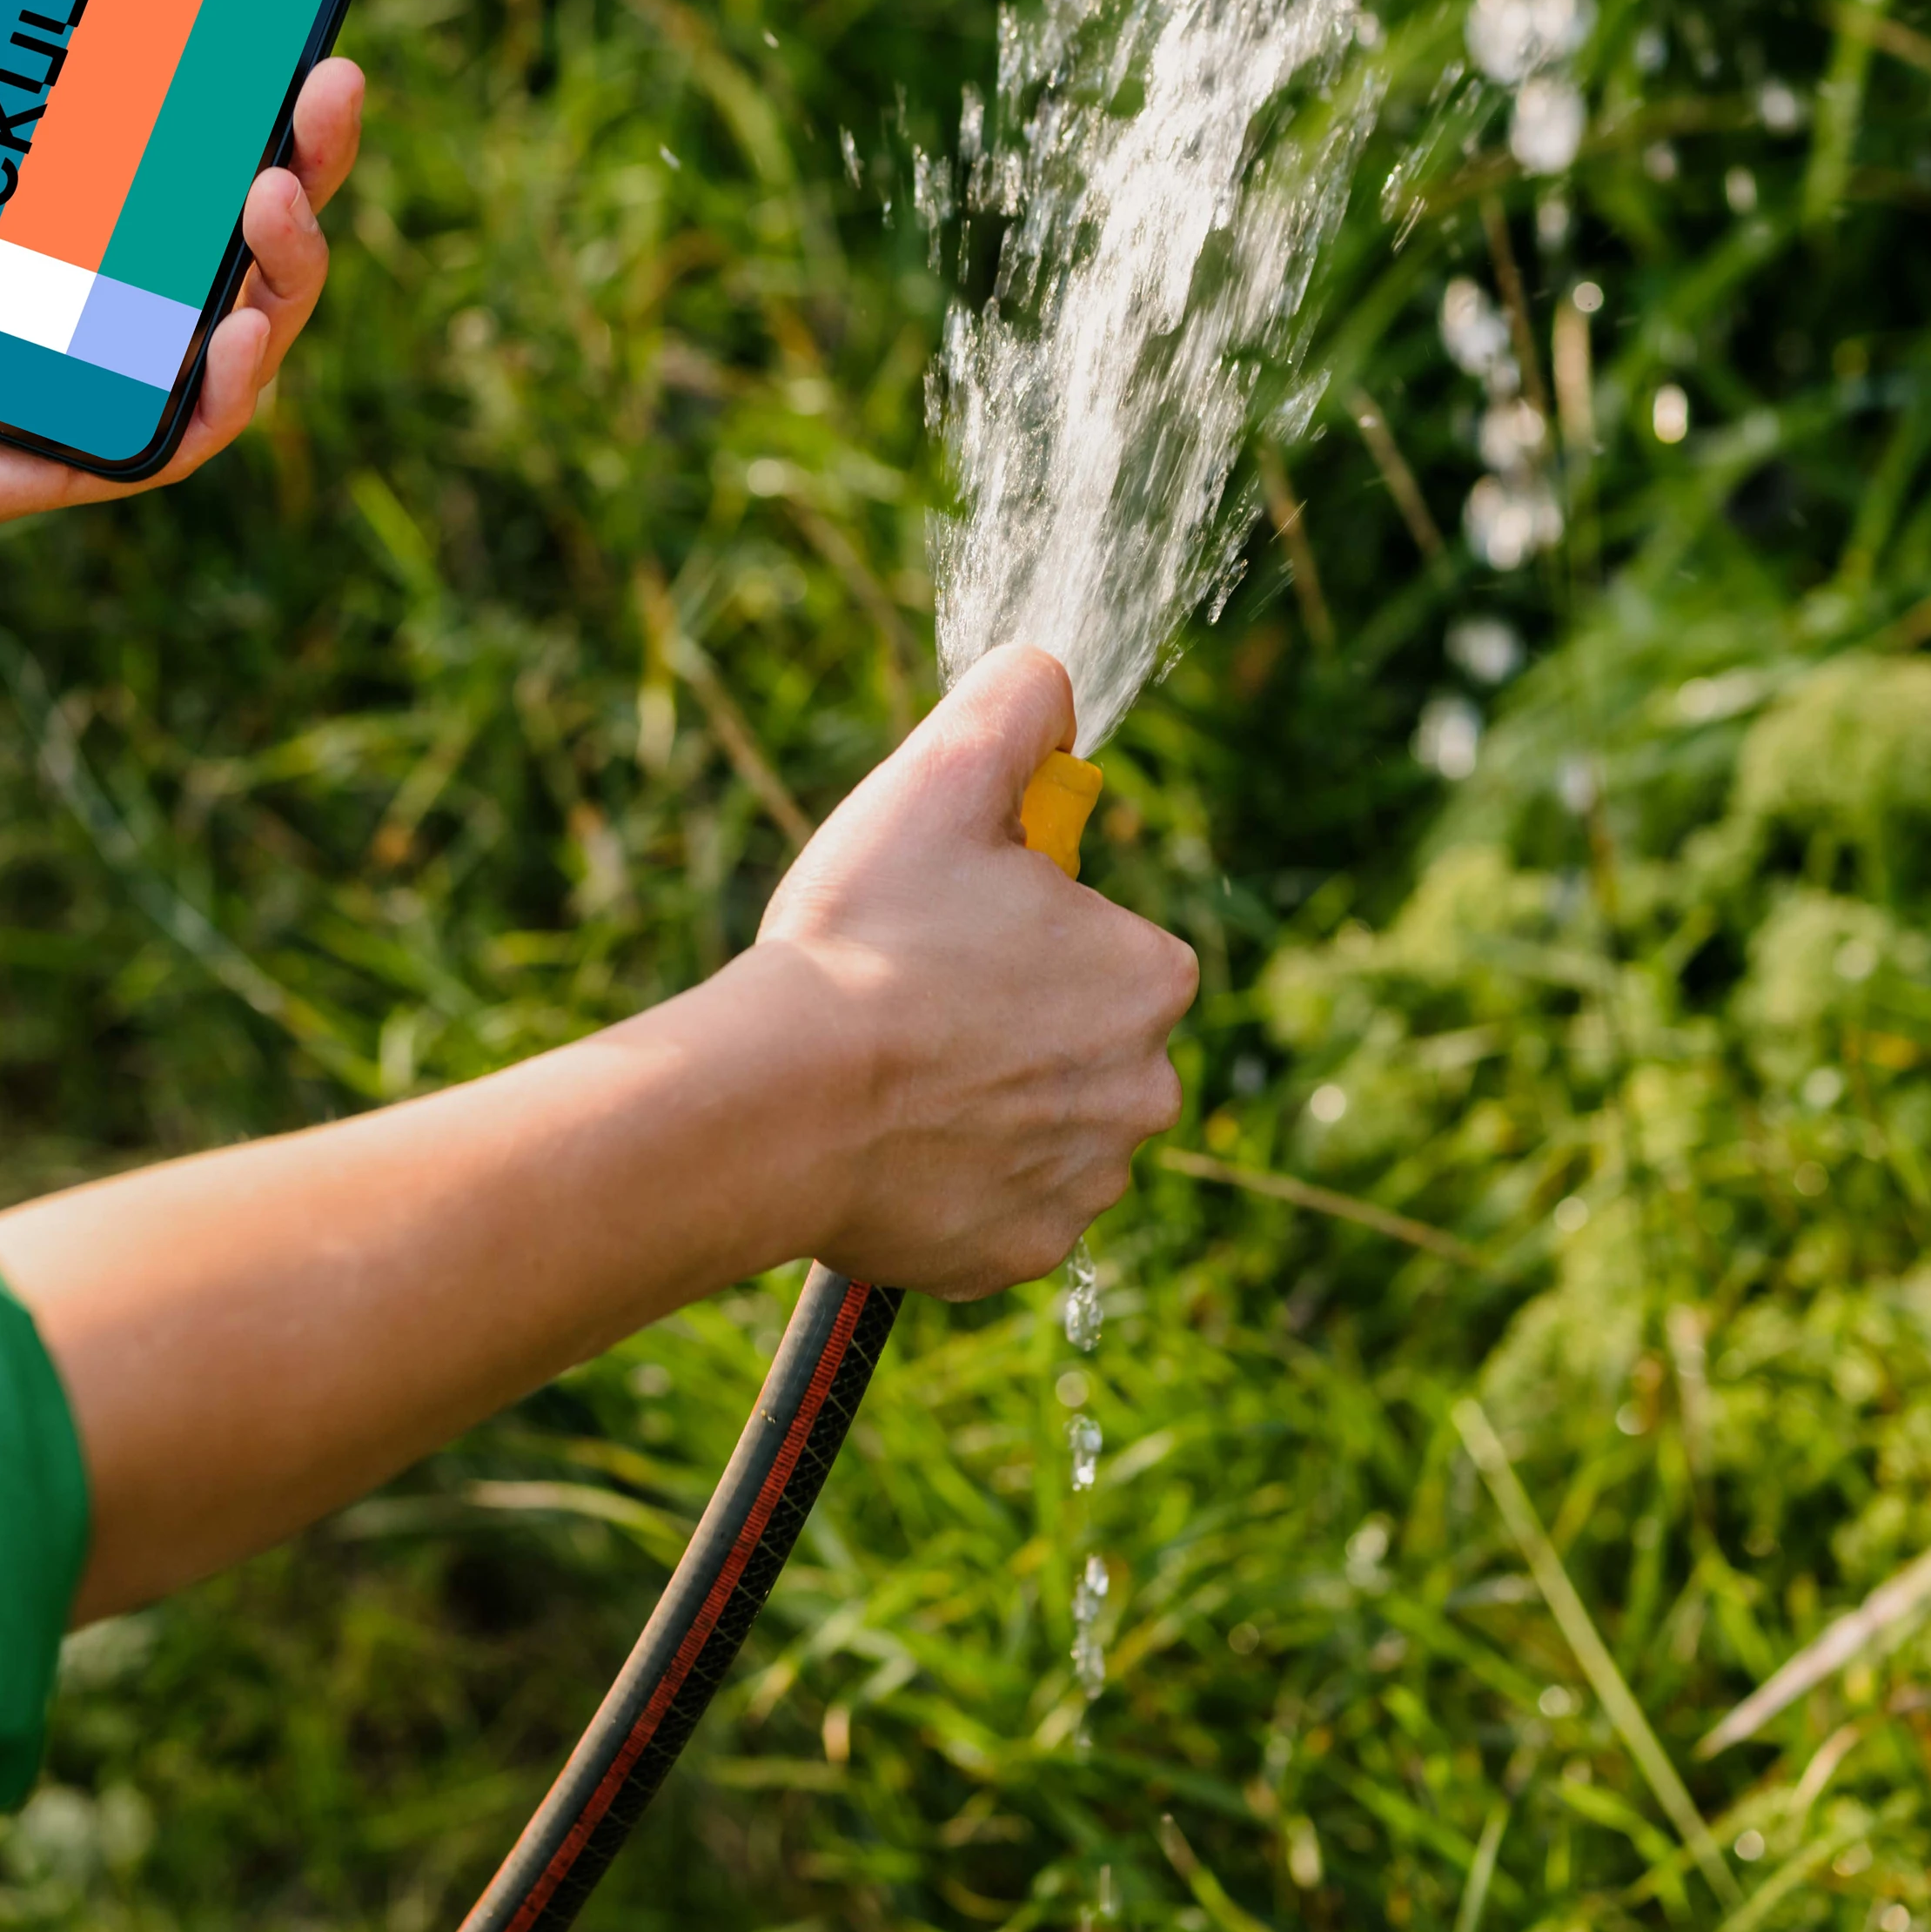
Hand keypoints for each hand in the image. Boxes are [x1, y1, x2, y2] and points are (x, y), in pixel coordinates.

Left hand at [0, 0, 363, 593]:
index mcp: (33, 221)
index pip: (170, 153)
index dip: (248, 93)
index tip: (293, 12)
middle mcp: (71, 302)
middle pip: (231, 236)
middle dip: (309, 159)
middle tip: (328, 82)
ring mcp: (68, 383)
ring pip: (233, 337)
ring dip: (288, 265)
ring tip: (278, 190)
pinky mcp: (46, 464)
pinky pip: (168, 438)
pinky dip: (222, 390)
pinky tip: (237, 325)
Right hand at [741, 645, 1197, 1298]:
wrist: (781, 1103)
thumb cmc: (866, 939)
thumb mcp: (940, 780)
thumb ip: (1016, 705)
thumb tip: (1051, 677)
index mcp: (1150, 978)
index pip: (1107, 943)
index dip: (1022, 928)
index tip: (947, 927)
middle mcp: (1146, 1091)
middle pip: (1079, 1040)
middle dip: (1010, 1023)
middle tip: (908, 1001)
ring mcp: (1082, 1185)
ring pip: (1040, 1126)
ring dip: (982, 1103)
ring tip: (885, 1073)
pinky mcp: (1018, 1254)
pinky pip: (993, 1205)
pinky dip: (949, 1181)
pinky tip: (884, 1145)